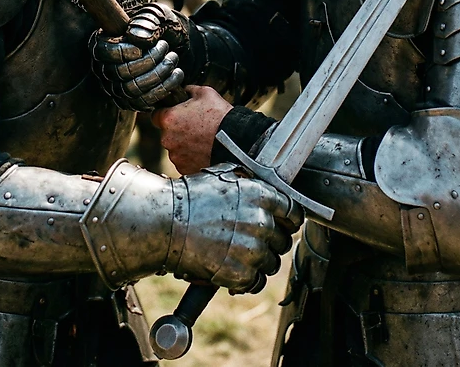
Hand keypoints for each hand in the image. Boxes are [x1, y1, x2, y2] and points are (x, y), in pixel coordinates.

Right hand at [92, 3, 189, 110]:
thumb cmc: (162, 25)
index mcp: (104, 40)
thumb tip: (137, 38)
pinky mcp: (132, 100)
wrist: (178, 41)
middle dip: (149, 60)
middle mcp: (106, 66)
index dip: (124, 51)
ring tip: (172, 59)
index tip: (142, 47)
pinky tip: (176, 74)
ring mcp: (117, 85)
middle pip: (121, 72)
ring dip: (158, 74)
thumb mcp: (158, 14)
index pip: (104, 52)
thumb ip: (147, 21)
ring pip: (132, 89)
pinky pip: (143, 102)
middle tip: (165, 47)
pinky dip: (163, 88)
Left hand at [152, 85, 231, 174]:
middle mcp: (168, 139)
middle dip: (177, 130)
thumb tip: (184, 90)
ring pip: (175, 148)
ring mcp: (176, 156)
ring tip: (201, 139)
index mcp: (168, 119)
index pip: (155, 115)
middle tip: (194, 126)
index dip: (166, 114)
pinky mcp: (184, 168)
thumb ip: (188, 91)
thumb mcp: (205, 93)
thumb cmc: (220, 116)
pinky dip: (190, 157)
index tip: (175, 114)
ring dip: (184, 144)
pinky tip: (203, 150)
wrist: (235, 141)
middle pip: (166, 133)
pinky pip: (183, 161)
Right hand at [178, 164, 302, 292]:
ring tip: (239, 255)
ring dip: (259, 261)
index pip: (294, 212)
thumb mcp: (223, 177)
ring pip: (272, 263)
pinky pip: (256, 282)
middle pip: (284, 240)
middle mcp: (261, 221)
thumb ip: (248, 182)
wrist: (165, 222)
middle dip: (272, 242)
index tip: (283, 225)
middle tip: (254, 241)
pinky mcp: (241, 273)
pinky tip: (232, 269)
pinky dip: (247, 279)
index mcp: (261, 195)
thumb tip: (262, 187)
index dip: (289, 220)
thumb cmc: (190, 196)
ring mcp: (252, 250)